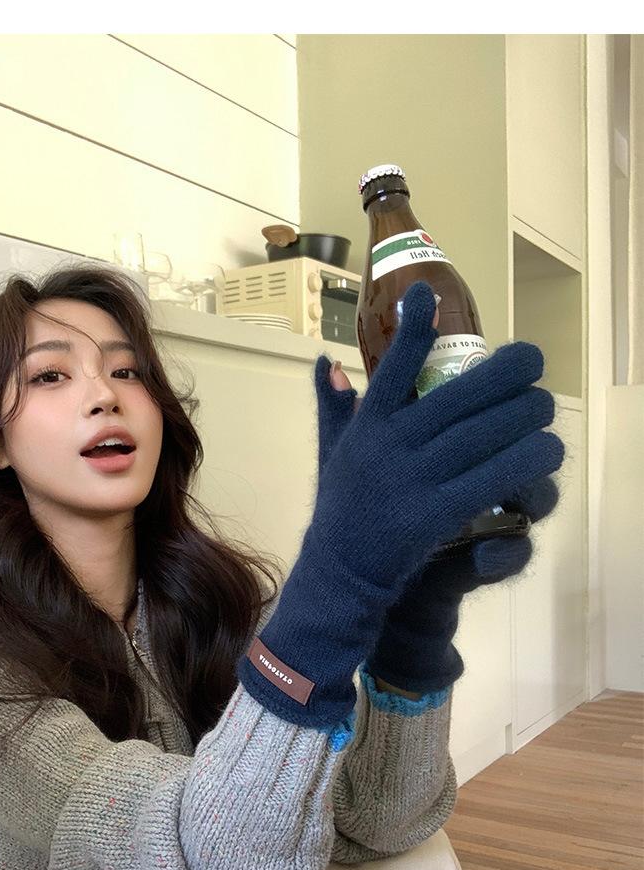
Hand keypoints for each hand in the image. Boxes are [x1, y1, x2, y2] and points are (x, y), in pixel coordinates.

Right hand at [238, 281, 562, 728]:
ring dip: (524, 418)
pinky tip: (544, 453)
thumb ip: (333, 406)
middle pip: (459, 396)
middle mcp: (388, 446)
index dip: (413, 331)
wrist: (340, 576)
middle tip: (534, 364)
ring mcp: (411, 480)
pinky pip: (490, 478)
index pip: (390, 369)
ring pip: (483, 435)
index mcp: (366, 426)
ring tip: (545, 410)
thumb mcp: (333, 453)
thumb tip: (323, 360)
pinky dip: (524, 463)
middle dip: (505, 376)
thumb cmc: (342, 510)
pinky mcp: (433, 515)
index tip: (428, 294)